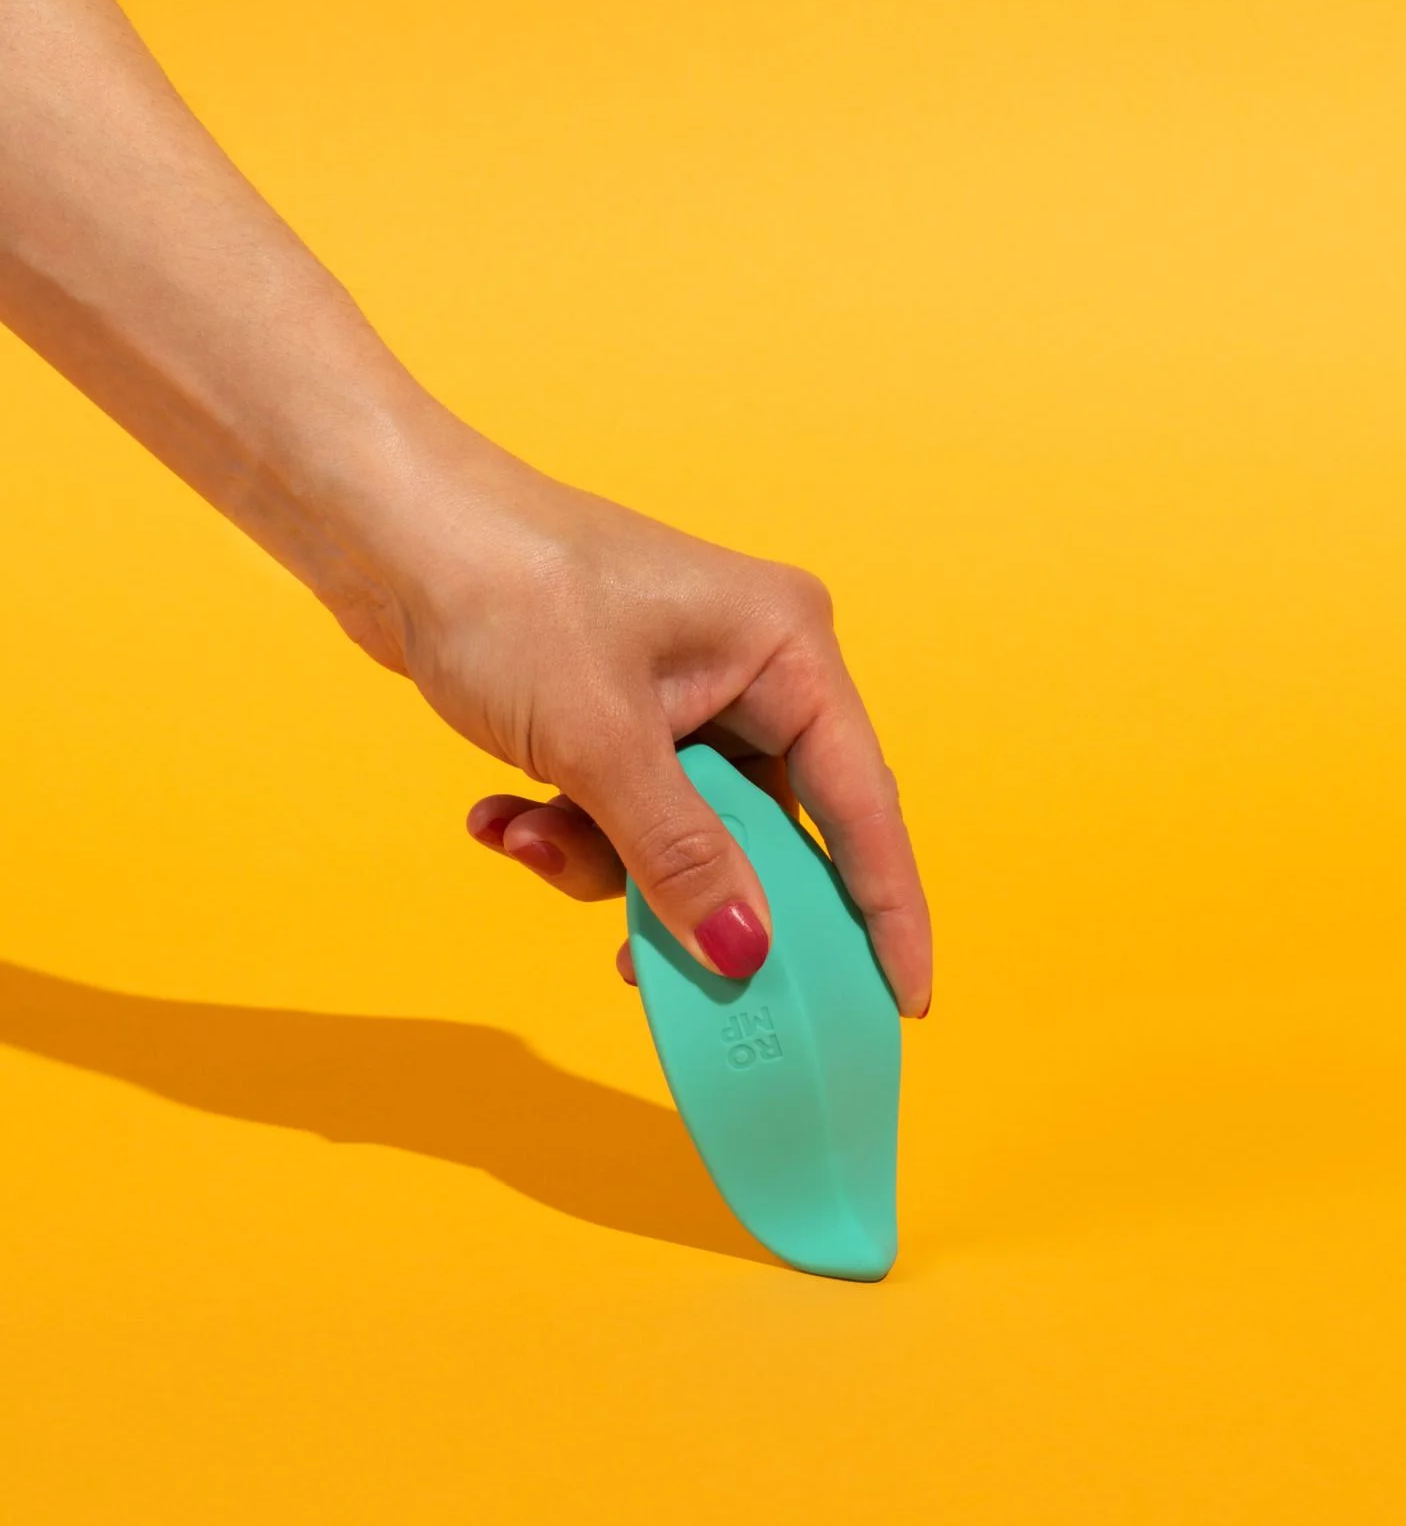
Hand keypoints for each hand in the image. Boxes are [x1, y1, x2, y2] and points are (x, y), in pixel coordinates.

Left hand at [334, 417, 931, 1016]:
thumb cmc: (504, 590)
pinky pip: (627, 812)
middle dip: (690, 894)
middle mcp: (753, 670)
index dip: (886, 911)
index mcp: (786, 649)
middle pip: (765, 833)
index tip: (902, 1001)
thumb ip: (681, 857)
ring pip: (684, 837)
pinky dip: (569, 829)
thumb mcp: (601, 742)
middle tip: (644, 963)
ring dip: (602, 862)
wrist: (383, 524)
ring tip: (523, 834)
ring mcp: (685, 693)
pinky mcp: (623, 713)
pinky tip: (501, 814)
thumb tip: (745, 954)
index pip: (862, 806)